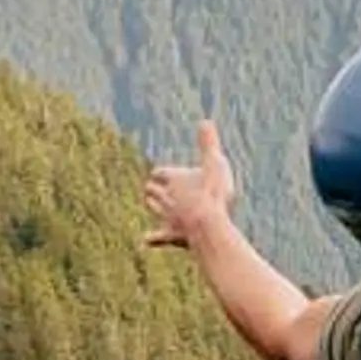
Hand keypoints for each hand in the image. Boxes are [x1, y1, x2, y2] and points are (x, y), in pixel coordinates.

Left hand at [141, 119, 237, 250]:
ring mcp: (168, 218)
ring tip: (154, 206)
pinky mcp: (173, 236)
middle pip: (153, 192)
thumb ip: (209, 143)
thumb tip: (205, 120)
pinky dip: (153, 237)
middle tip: (153, 189)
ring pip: (155, 210)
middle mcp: (166, 198)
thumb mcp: (214, 162)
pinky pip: (159, 237)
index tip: (160, 173)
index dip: (161, 173)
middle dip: (153, 189)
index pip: (160, 173)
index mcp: (174, 180)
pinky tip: (145, 239)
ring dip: (154, 207)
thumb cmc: (212, 192)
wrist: (207, 225)